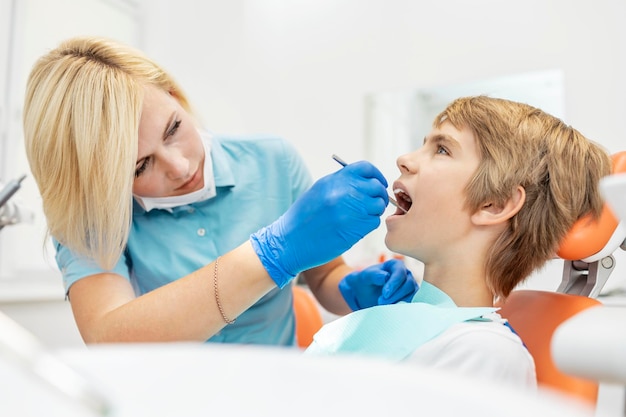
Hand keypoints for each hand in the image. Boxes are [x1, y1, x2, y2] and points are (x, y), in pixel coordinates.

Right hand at [250, 161, 388, 287]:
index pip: (365, 168)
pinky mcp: (356, 228)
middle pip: (376, 187)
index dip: (376, 176)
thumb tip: (364, 181)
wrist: (290, 242)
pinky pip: (374, 222)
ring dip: (374, 211)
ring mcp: (351, 210)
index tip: (377, 183)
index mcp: (334, 180)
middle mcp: (344, 191)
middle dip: (378, 195)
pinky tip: (356, 228)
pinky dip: (369, 225)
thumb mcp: (318, 191)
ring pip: (378, 205)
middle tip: (373, 204)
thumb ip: (340, 184)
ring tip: (361, 217)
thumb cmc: (303, 218)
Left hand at [339, 259, 417, 309]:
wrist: (366, 293)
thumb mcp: (366, 277)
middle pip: (409, 285)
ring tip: (384, 307)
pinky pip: (413, 303)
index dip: (394, 284)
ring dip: (400, 302)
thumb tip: (386, 277)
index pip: (400, 273)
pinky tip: (393, 310)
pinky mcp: (411, 298)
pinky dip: (404, 307)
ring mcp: (410, 286)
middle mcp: (406, 274)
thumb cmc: (366, 282)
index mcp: (396, 265)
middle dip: (395, 295)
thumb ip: (374, 275)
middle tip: (381, 302)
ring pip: (412, 295)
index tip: (384, 294)